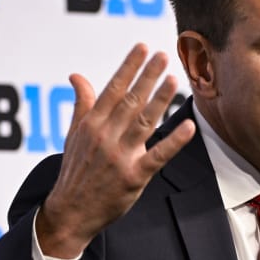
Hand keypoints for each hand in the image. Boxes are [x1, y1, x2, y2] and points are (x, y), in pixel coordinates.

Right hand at [35, 43, 195, 257]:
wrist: (71, 211)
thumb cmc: (76, 169)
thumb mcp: (74, 134)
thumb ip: (82, 103)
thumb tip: (76, 75)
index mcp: (92, 123)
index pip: (113, 89)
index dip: (129, 67)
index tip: (143, 47)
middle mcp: (105, 136)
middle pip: (131, 100)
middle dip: (148, 76)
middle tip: (164, 55)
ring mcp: (120, 156)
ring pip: (144, 122)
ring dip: (160, 100)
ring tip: (174, 79)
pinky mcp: (134, 176)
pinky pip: (157, 156)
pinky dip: (174, 142)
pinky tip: (188, 127)